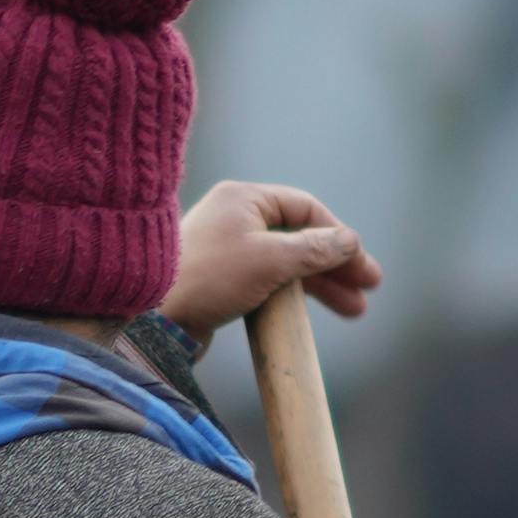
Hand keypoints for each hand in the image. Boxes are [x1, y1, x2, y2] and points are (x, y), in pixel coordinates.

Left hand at [174, 174, 374, 337]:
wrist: (151, 318)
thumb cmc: (208, 279)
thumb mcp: (271, 259)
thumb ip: (315, 249)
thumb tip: (350, 241)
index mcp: (244, 198)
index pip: (306, 208)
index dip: (339, 236)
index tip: (363, 267)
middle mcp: (234, 218)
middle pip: (299, 236)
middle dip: (336, 265)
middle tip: (367, 292)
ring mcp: (226, 249)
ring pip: (286, 263)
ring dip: (320, 285)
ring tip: (353, 310)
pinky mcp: (219, 281)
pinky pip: (266, 282)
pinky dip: (292, 296)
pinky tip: (311, 313)